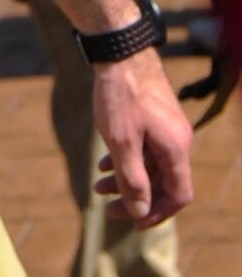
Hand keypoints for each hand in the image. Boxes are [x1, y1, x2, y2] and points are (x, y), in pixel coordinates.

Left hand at [90, 50, 194, 226]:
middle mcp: (178, 141)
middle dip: (136, 198)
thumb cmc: (120, 95)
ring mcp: (167, 128)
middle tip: (106, 207)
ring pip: (151, 165)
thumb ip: (133, 178)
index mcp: (176, 150)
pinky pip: (145, 148)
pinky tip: (103, 163)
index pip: (178, 196)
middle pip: (163, 182)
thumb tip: (140, 211)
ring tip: (97, 186)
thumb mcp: (121, 142)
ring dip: (126, 178)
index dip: (158, 213)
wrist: (120, 52)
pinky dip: (126, 159)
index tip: (134, 224)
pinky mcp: (154, 118)